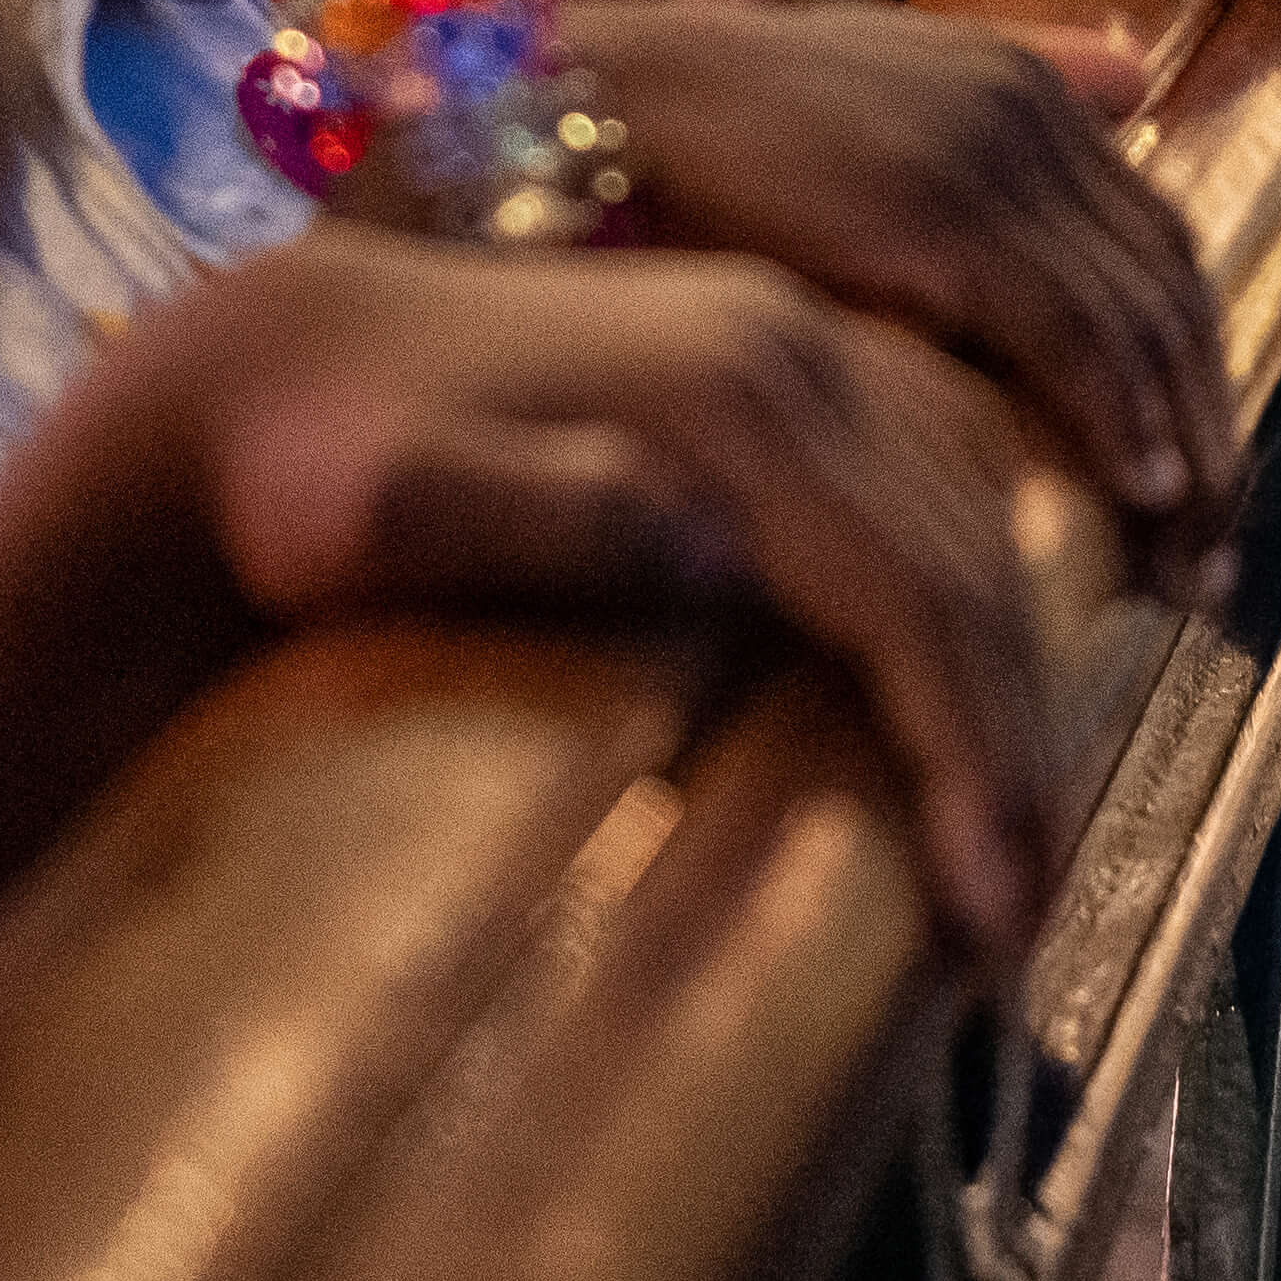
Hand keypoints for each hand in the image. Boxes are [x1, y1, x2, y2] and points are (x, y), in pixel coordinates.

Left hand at [141, 229, 1078, 958]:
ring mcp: (792, 351)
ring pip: (978, 521)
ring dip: (1020, 686)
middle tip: (1021, 929)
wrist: (257, 371)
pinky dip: (978, 610)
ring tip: (1013, 854)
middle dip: (1023, 748)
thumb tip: (705, 541)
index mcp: (729, 395)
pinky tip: (972, 716)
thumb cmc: (303, 474)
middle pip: (975, 559)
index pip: (917, 587)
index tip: (995, 918)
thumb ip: (532, 514)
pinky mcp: (775, 374)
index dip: (979, 753)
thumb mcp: (376, 505)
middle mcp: (790, 351)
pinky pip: (936, 489)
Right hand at [571, 0, 1240, 591]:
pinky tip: (1142, 499)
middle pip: (1171, 293)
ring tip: (1189, 564)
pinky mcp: (946, 211)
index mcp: (1021, 84)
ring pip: (1144, 325)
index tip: (1205, 486)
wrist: (589, 108)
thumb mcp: (875, 93)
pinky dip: (1123, 420)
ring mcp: (993, 152)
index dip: (1195, 373)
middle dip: (1211, 432)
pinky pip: (1073, 334)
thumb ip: (1008, 85)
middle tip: (1217, 557)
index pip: (1156, 250)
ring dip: (1187, 454)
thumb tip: (1138, 80)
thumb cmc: (705, 137)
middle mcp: (1029, 107)